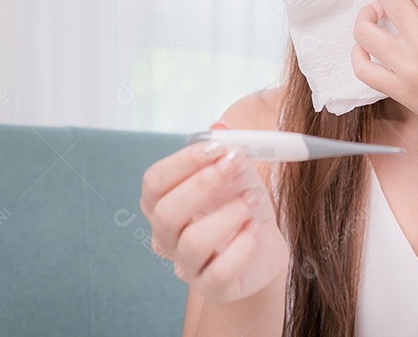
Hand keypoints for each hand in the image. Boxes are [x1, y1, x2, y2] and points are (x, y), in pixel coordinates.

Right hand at [140, 135, 287, 303]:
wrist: (263, 245)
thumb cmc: (240, 203)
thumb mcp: (237, 171)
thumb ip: (226, 150)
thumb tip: (220, 129)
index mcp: (162, 203)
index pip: (154, 182)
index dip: (183, 162)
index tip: (217, 149)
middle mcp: (166, 236)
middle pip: (167, 213)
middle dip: (204, 184)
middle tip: (235, 166)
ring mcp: (186, 265)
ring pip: (194, 242)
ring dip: (230, 214)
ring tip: (251, 200)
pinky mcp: (213, 287)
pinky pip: (221, 270)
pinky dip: (243, 244)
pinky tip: (255, 229)